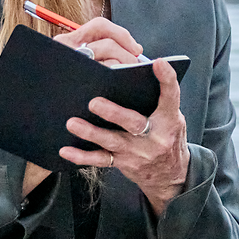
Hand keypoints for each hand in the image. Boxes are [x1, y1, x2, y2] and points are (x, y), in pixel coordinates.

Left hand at [60, 57, 189, 214]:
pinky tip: (66, 150)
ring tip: (73, 123)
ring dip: (91, 133)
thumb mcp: (172, 118)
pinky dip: (82, 156)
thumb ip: (157, 101)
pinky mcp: (123, 163)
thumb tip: (131, 75)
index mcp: (170, 120)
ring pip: (112, 141)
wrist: (170, 174)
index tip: (158, 63)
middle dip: (114, 113)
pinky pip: (100, 160)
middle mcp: (155, 137)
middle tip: (94, 102)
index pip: (171, 96)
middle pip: (134, 123)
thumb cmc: (167, 136)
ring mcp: (137, 152)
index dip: (167, 79)